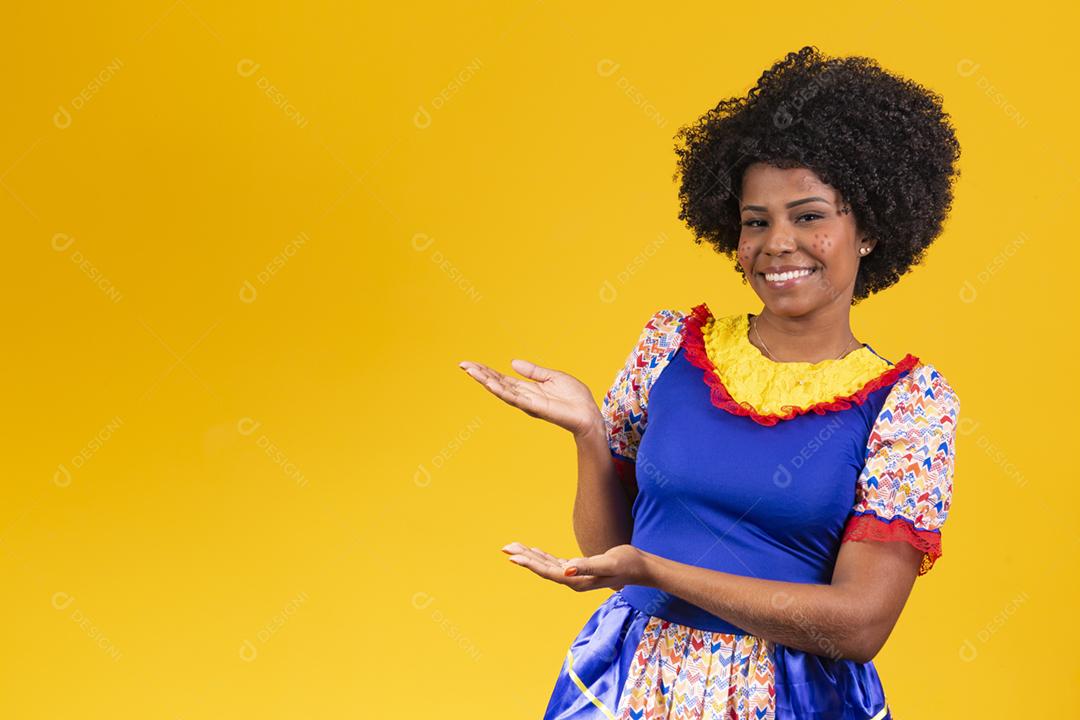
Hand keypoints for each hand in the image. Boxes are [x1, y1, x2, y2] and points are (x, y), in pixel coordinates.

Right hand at [459, 358, 601, 437]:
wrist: (589, 414)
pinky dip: (502, 391)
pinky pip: (516, 398)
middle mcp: (524, 397)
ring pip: (502, 391)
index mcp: (527, 388)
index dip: (486, 371)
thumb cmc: (575, 398)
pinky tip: (490, 383)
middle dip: (480, 375)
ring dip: (486, 381)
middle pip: (497, 384)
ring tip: (471, 371)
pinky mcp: (536, 407)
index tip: (470, 364)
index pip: (502, 379)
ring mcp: (528, 403)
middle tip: (463, 365)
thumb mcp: (553, 377)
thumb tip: (512, 362)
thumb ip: (533, 371)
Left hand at [500, 541, 650, 591]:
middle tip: (504, 548)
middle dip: (523, 558)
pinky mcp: (580, 569)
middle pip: (543, 568)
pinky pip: (555, 563)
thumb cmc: (627, 563)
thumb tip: (567, 568)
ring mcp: (576, 575)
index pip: (547, 571)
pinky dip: (543, 557)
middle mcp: (573, 580)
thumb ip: (587, 566)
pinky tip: (535, 551)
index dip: (529, 563)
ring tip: (513, 548)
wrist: (641, 568)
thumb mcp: (607, 562)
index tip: (512, 556)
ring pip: (547, 565)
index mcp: (576, 580)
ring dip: (530, 557)